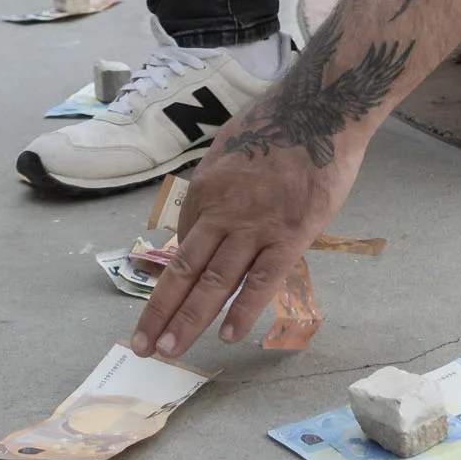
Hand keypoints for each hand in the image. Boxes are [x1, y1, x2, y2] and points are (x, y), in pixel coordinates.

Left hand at [129, 120, 362, 357]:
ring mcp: (255, 227)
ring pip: (215, 282)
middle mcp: (222, 213)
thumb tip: (209, 217)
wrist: (319, 109)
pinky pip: (262, 281)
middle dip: (159, 311)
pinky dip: (243, 311)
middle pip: (184, 270)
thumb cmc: (278, 122)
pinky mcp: (290, 236)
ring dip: (189, 319)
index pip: (185, 242)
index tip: (169, 302)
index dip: (176, 276)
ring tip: (171, 350)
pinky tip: (228, 336)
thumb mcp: (230, 147)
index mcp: (205, 191)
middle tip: (141, 345)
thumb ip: (218, 185)